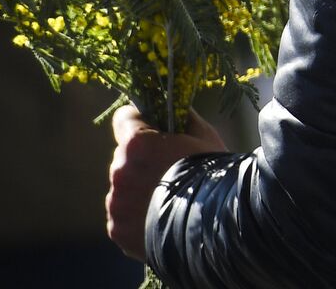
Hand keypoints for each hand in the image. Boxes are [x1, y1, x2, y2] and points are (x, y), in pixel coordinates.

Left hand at [105, 105, 226, 260]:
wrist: (218, 223)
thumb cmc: (214, 174)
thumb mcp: (205, 136)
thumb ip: (182, 118)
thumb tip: (174, 106)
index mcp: (137, 143)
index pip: (124, 118)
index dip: (140, 121)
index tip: (152, 129)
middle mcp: (119, 170)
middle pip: (124, 156)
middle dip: (141, 160)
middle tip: (168, 171)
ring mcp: (116, 202)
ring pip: (123, 187)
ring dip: (138, 189)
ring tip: (167, 200)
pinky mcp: (117, 228)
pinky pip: (122, 215)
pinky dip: (137, 215)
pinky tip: (160, 219)